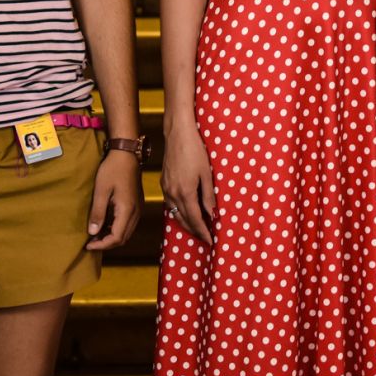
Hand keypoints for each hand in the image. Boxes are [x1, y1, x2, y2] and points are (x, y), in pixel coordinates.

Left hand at [86, 147, 142, 250]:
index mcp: (127, 210)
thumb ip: (98, 213)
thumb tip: (92, 232)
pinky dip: (117, 229)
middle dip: (107, 244)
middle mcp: (135, 212)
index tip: (88, 245)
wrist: (126, 154)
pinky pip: (128, 224)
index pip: (116, 237)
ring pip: (127, 232)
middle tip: (91, 242)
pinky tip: (105, 225)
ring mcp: (138, 209)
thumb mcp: (101, 191)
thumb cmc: (112, 170)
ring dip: (112, 237)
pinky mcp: (137, 205)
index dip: (102, 245)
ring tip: (96, 235)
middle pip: (123, 238)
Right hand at [160, 126, 216, 244]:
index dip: (203, 231)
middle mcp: (173, 193)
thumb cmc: (195, 150)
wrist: (178, 134)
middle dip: (195, 231)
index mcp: (185, 192)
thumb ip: (208, 196)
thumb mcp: (207, 173)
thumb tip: (211, 214)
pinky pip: (170, 205)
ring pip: (175, 213)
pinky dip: (178, 212)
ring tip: (197, 229)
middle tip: (205, 238)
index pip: (195, 219)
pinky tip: (185, 213)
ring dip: (186, 223)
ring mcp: (166, 189)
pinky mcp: (164, 183)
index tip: (210, 241)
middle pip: (183, 219)